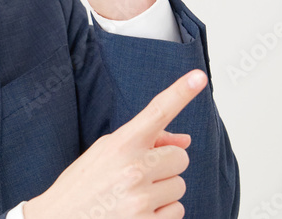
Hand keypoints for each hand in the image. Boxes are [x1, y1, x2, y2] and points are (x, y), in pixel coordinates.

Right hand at [22, 70, 206, 218]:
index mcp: (121, 144)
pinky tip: (137, 213)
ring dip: (163, 191)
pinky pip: (177, 212)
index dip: (180, 93)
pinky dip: (162, 214)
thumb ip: (145, 141)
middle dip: (166, 165)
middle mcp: (133, 169)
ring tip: (133, 196)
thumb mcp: (105, 152)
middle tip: (140, 174)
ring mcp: (140, 199)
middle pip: (181, 157)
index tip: (199, 77)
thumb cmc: (83, 185)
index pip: (157, 112)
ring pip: (180, 186)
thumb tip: (186, 141)